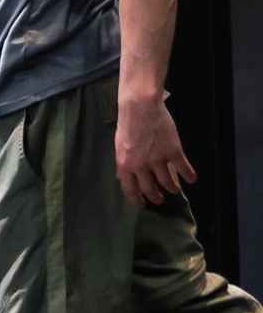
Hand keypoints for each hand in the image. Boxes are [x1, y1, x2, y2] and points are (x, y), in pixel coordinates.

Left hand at [115, 92, 195, 210]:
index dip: (137, 199)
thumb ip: (126, 161)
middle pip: (150, 189)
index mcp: (124, 164)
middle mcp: (141, 166)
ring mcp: (158, 160)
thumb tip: (130, 175)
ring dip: (172, 188)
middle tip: (160, 200)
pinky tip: (192, 179)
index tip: (142, 204)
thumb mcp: (120, 145)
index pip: (130, 189)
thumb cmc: (128, 123)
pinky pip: (184, 169)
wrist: (140, 108)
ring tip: (174, 190)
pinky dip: (189, 176)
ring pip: (168, 183)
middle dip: (156, 197)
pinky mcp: (173, 152)